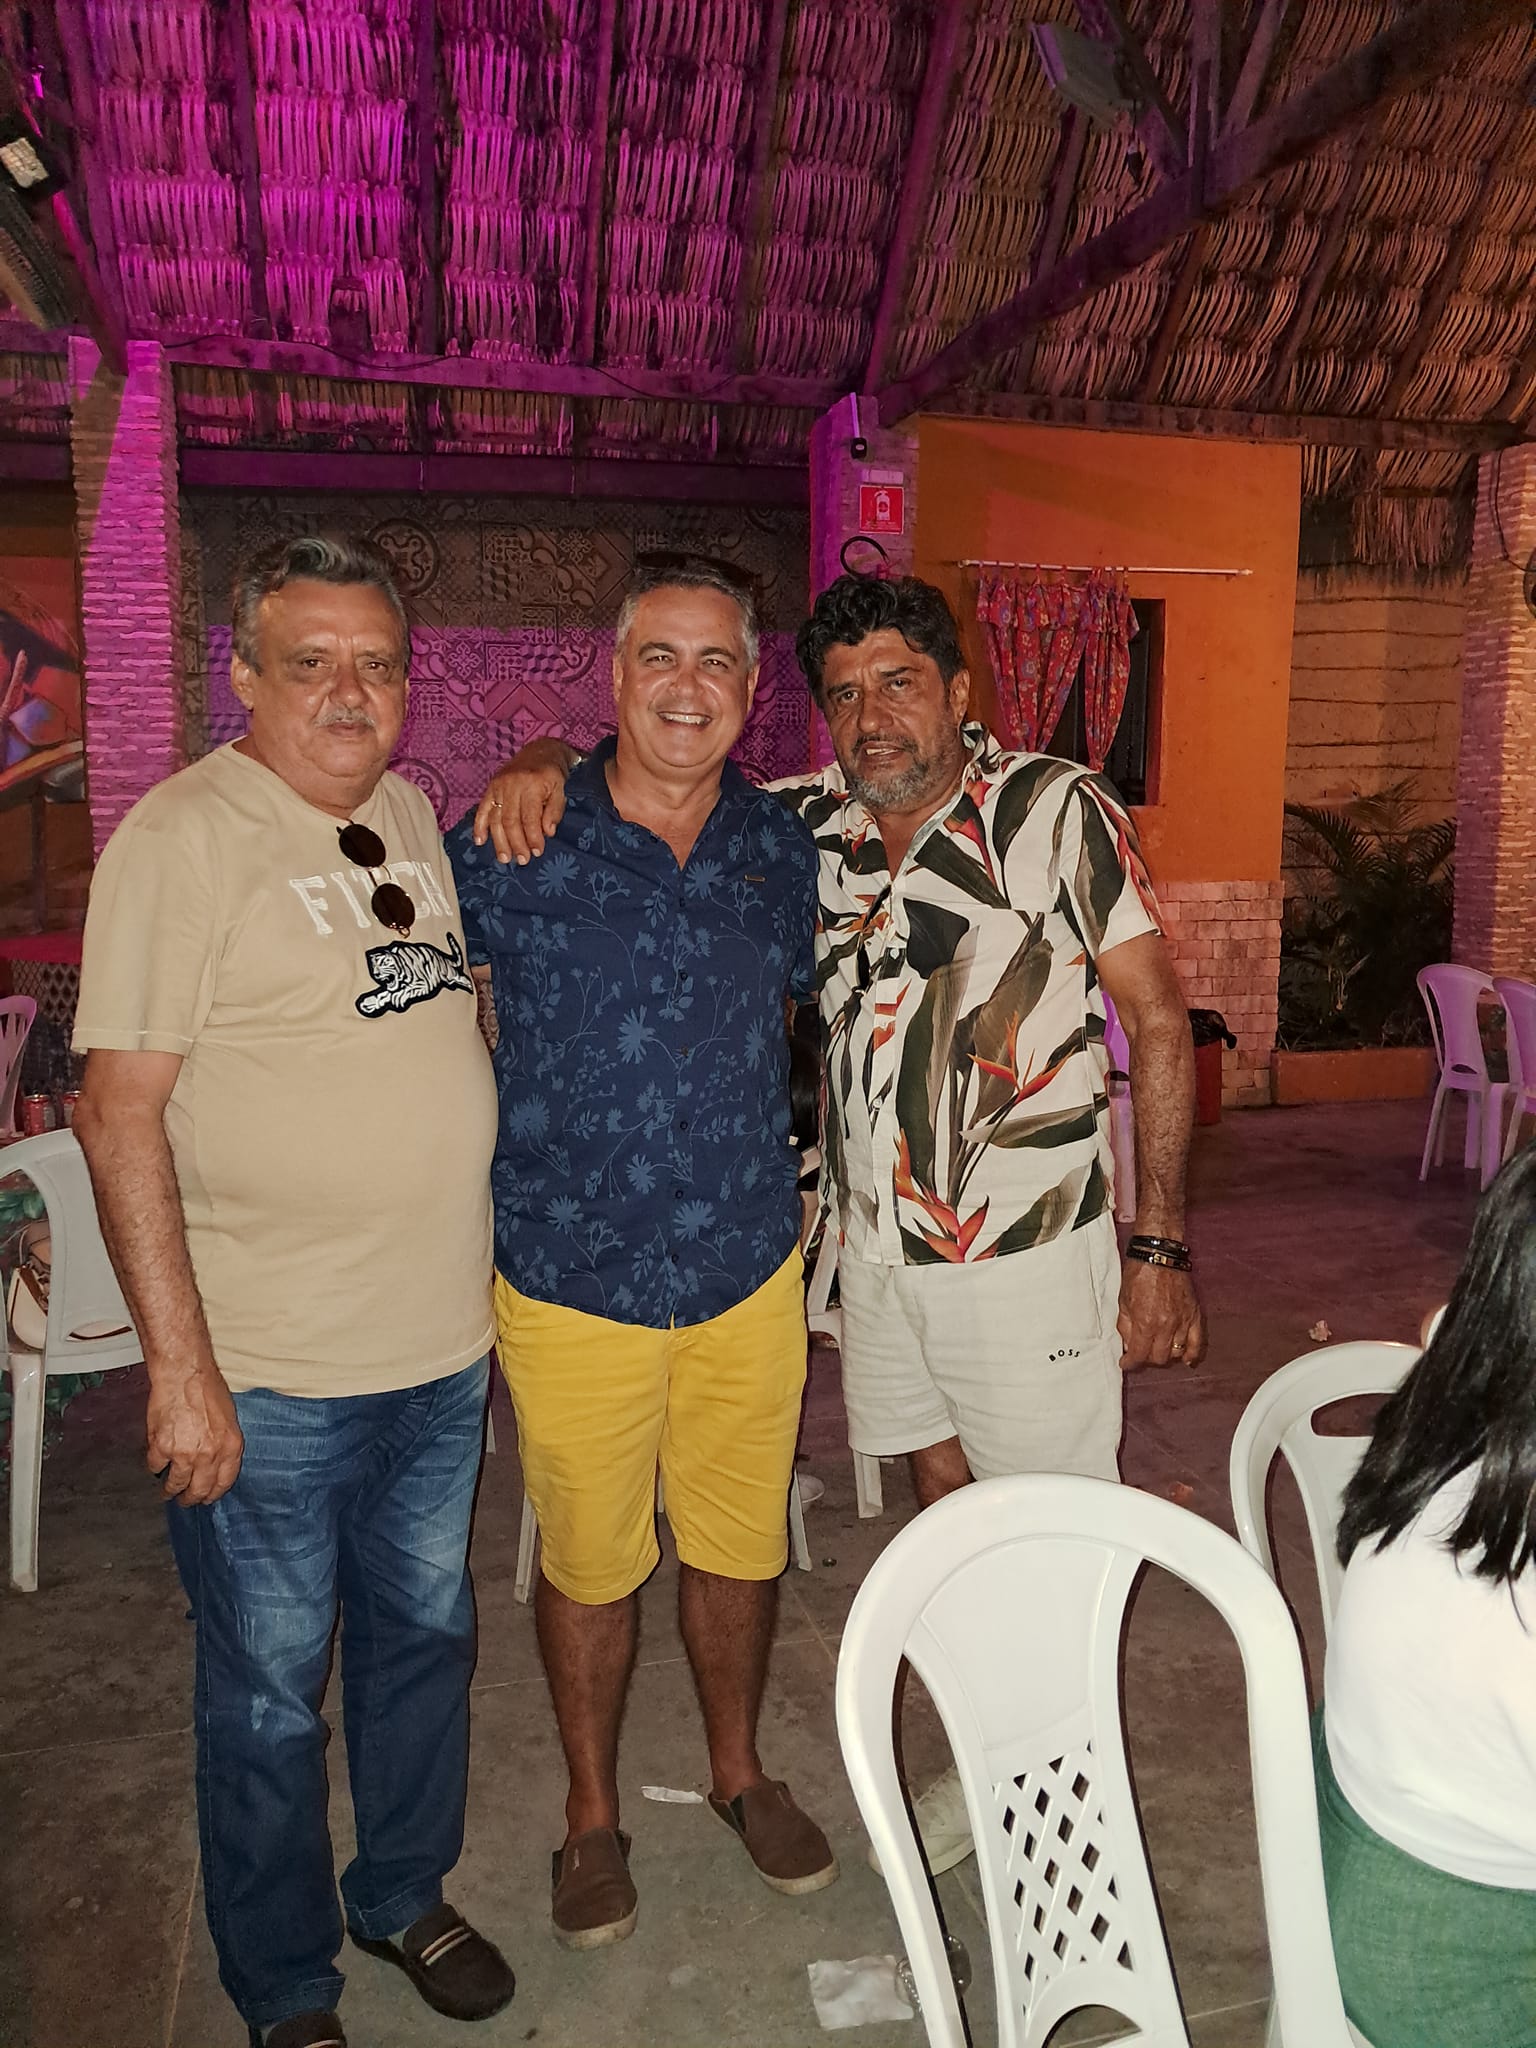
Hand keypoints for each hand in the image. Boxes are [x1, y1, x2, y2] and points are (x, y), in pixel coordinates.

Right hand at [146, 1364, 243, 1505]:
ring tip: (167, 1491)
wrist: (184, 1373)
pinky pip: (155, 1466)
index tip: (207, 1498)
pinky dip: (155, 1466)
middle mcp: (209, 1455)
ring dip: (171, 1490)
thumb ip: (223, 1443)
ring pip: (176, 1484)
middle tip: (185, 1500)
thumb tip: (215, 1462)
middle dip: (191, 1498)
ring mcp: (184, 1454)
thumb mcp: (228, 1418)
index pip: (224, 1482)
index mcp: (231, 1446)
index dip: (214, 1493)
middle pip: (199, 1489)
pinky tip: (156, 1463)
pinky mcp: (161, 1448)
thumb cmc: (207, 1388)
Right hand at [471, 738, 576, 863]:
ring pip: (495, 818)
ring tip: (504, 858)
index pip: (530, 817)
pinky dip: (479, 826)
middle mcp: (512, 784)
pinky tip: (479, 841)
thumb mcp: (561, 789)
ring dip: (499, 840)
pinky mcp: (491, 787)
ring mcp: (499, 785)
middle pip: (510, 820)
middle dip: (516, 843)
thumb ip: (555, 811)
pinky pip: (483, 809)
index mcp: (532, 784)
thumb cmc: (553, 774)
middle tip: (522, 860)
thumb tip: (548, 832)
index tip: (537, 852)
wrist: (540, 751)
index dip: (533, 837)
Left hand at [1116, 1259, 1204, 1370]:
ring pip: (1177, 1353)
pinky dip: (1192, 1353)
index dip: (1131, 1363)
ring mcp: (1183, 1320)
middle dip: (1147, 1358)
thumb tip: (1128, 1345)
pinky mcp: (1194, 1314)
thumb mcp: (1122, 1301)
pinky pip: (1197, 1342)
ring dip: (1166, 1354)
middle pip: (1160, 1358)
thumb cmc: (1139, 1274)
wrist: (1160, 1254)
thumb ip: (1125, 1327)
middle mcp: (1166, 1325)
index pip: (1139, 1355)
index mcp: (1146, 1322)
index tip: (1126, 1363)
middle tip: (1141, 1352)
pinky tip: (1186, 1360)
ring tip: (1158, 1349)